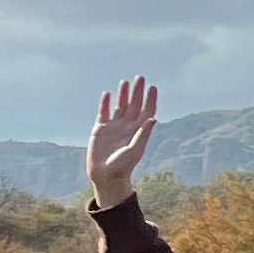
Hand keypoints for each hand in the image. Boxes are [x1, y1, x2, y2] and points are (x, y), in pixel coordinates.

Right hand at [87, 77, 161, 208]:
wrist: (106, 175)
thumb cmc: (123, 166)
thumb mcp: (135, 150)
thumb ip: (143, 134)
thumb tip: (154, 118)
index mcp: (139, 131)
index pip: (147, 111)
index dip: (150, 99)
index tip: (153, 87)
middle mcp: (127, 127)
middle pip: (134, 105)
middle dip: (137, 92)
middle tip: (140, 77)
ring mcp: (114, 127)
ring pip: (120, 107)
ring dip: (123, 95)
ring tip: (125, 82)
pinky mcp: (100, 130)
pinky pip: (103, 113)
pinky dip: (104, 104)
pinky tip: (107, 94)